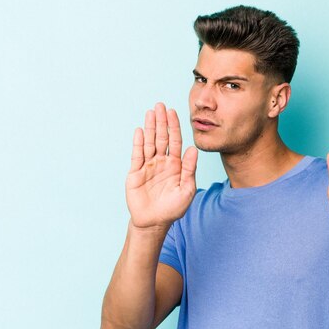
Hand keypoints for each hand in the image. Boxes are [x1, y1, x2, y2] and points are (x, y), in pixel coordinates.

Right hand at [126, 102, 197, 228]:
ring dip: (150, 127)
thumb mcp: (186, 189)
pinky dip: (138, 142)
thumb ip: (190, 169)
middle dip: (162, 121)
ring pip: (149, 142)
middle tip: (161, 105)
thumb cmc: (173, 208)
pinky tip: (139, 130)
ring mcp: (148, 166)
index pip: (175, 141)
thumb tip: (193, 148)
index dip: (174, 127)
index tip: (173, 112)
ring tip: (151, 112)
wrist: (154, 222)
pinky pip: (137, 155)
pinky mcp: (136, 172)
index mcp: (176, 165)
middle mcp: (162, 162)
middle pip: (162, 138)